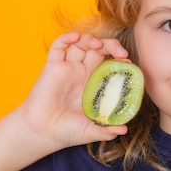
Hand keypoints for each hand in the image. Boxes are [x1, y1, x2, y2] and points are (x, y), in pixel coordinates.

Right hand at [18, 32, 128, 150]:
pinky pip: (58, 46)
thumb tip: (123, 130)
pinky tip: (75, 37)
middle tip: (120, 53)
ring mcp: (68, 68)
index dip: (119, 60)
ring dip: (90, 39)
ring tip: (97, 44)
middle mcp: (82, 73)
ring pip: (81, 44)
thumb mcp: (92, 131)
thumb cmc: (67, 131)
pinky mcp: (52, 66)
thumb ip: (107, 130)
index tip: (127, 64)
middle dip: (111, 45)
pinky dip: (66, 37)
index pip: (111, 63)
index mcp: (95, 84)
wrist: (42, 133)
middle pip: (99, 49)